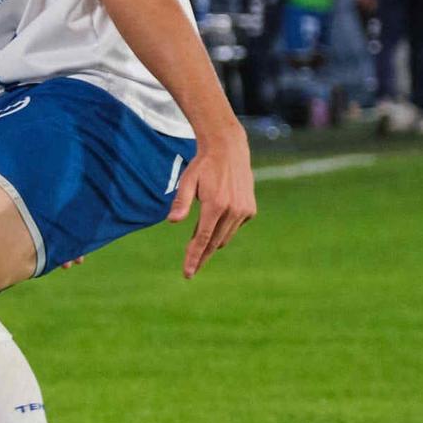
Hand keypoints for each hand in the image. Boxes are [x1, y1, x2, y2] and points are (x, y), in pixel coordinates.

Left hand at [167, 124, 256, 278]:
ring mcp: (244, 211)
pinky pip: (234, 227)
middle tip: (190, 269)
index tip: (188, 273)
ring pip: (225, 237)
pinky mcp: (250, 210)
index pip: (202, 239)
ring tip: (197, 244)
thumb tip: (172, 221)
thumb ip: (180, 202)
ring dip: (211, 242)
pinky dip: (223, 228)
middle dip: (201, 256)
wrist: (229, 149)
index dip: (194, 257)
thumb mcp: (187, 181)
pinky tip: (216, 219)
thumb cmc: (203, 165)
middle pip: (214, 243)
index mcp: (215, 205)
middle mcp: (232, 210)